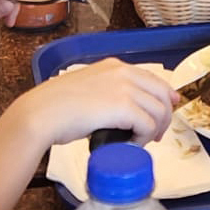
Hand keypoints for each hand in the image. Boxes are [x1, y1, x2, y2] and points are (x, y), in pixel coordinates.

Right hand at [9, 59, 177, 151]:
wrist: (42, 113)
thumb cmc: (56, 106)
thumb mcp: (86, 88)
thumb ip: (104, 91)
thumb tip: (117, 109)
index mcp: (114, 66)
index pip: (152, 78)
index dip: (164, 96)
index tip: (166, 110)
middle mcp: (123, 72)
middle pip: (162, 93)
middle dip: (164, 116)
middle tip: (155, 134)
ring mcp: (124, 88)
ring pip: (159, 110)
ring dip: (154, 129)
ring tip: (141, 142)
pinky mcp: (123, 107)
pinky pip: (147, 124)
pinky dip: (143, 138)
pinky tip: (131, 144)